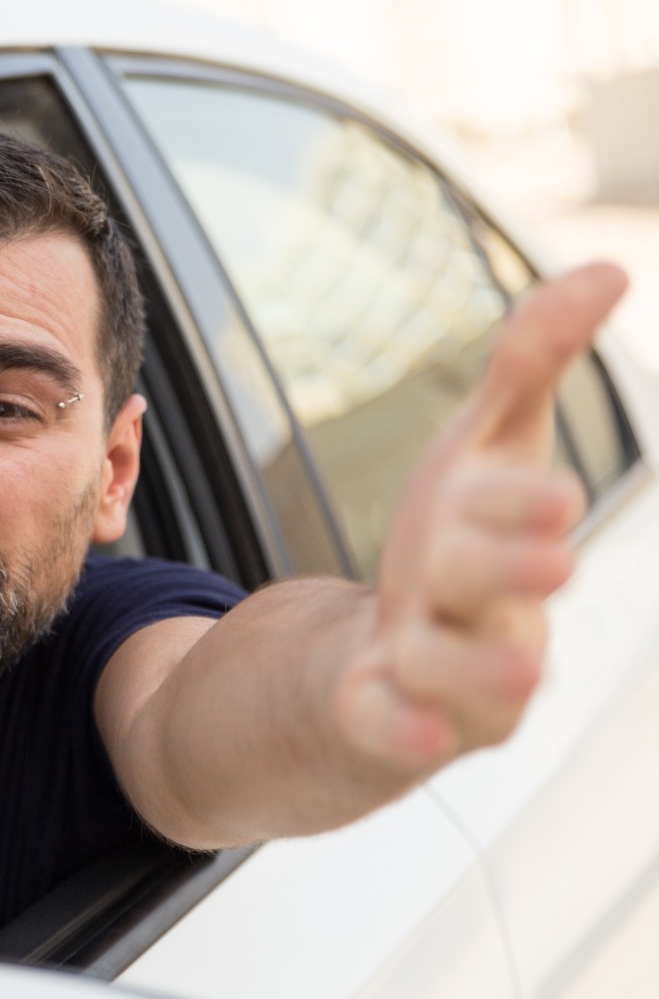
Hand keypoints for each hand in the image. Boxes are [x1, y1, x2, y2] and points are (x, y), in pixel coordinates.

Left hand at [336, 261, 628, 770]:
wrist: (385, 658)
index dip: (524, 504)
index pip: (520, 509)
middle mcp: (487, 607)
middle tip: (548, 563)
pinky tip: (405, 722)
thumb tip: (614, 268)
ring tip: (458, 648)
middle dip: (506, 564)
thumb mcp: (481, 447)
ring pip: (450, 664)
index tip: (550, 501)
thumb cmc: (452, 541)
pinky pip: (394, 730)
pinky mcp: (384, 719)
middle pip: (486, 578)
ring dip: (452, 653)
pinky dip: (400, 727)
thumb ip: (533, 363)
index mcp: (505, 535)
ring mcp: (441, 670)